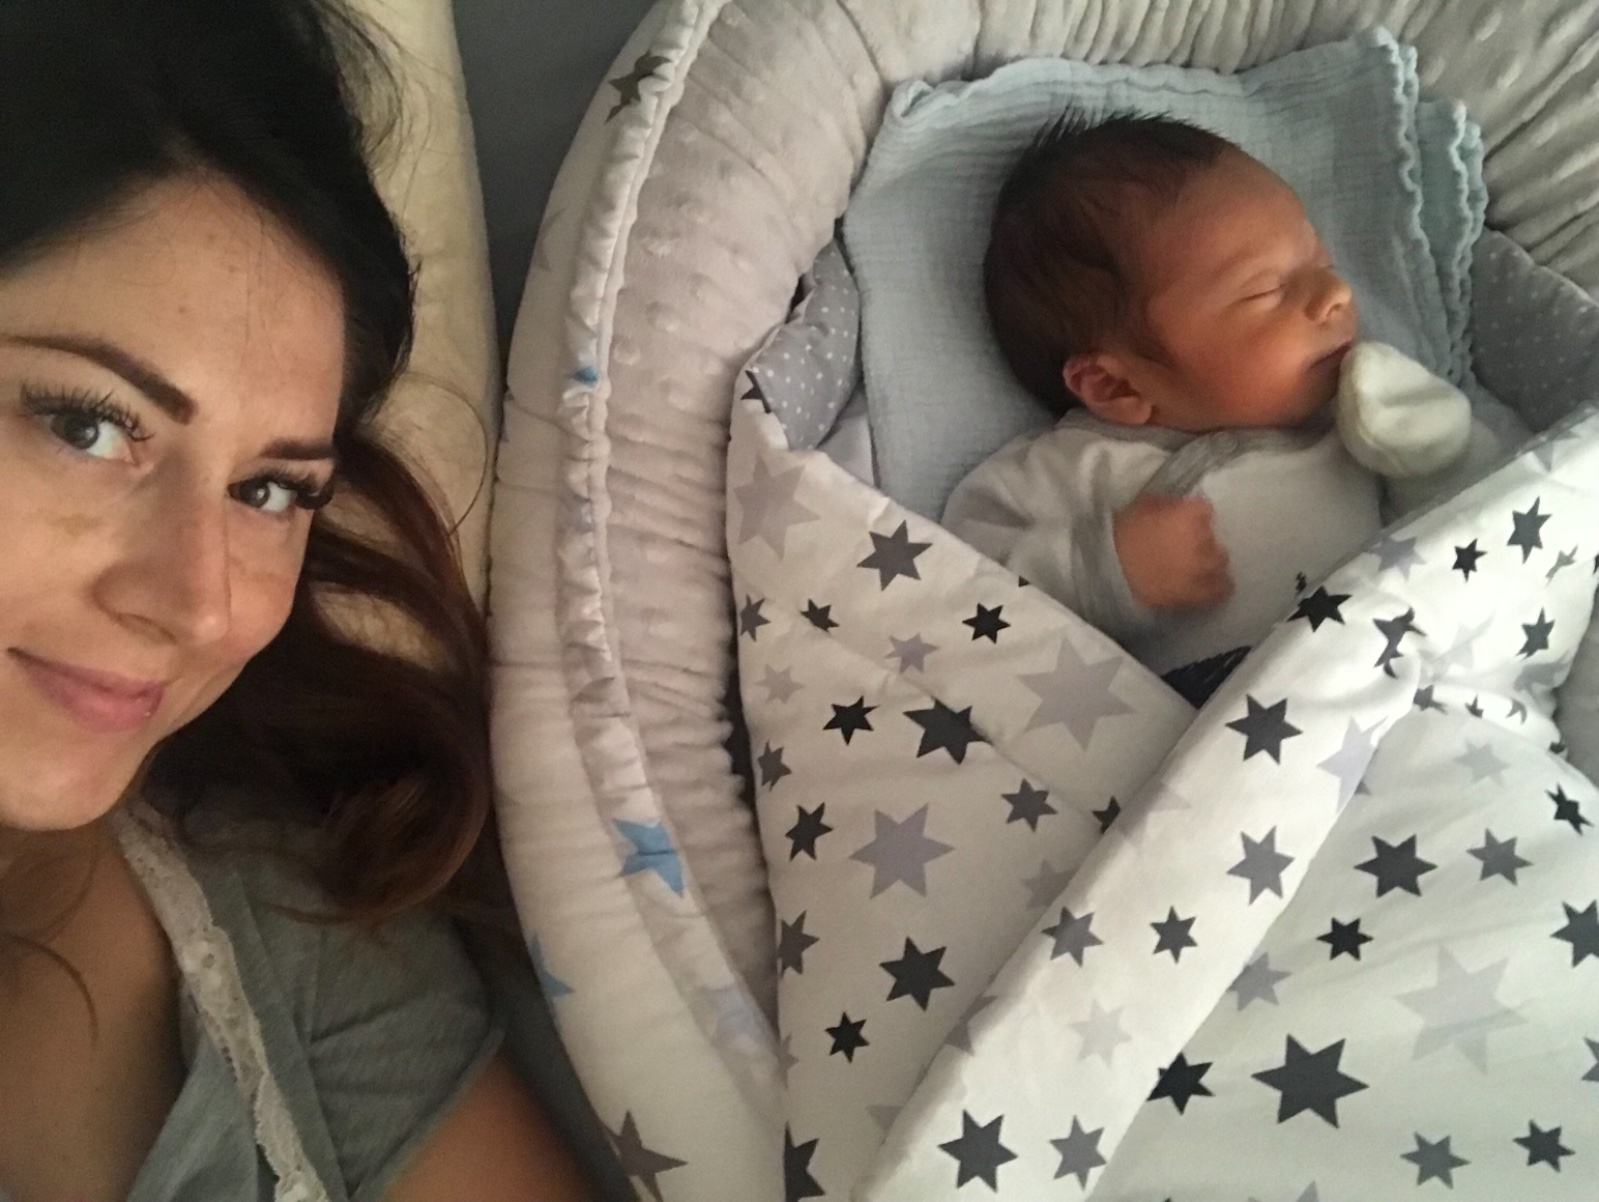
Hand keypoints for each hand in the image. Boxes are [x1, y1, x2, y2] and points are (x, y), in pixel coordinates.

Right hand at [1112, 493, 1232, 610]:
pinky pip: (1219, 592)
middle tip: (1187, 544)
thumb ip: (1167, 505)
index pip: (1204, 508)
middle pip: (1215, 538)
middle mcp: (1204, 541)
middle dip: (1204, 540)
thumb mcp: (1141, 506)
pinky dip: (1218, 589)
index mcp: (1189, 514)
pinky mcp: (1197, 594)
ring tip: (1199, 567)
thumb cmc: (1121, 535)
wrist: (1108, 573)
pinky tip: (1210, 587)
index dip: (1194, 514)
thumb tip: (1178, 507)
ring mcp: (1203, 570)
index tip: (1185, 518)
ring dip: (1211, 563)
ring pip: (1221, 564)